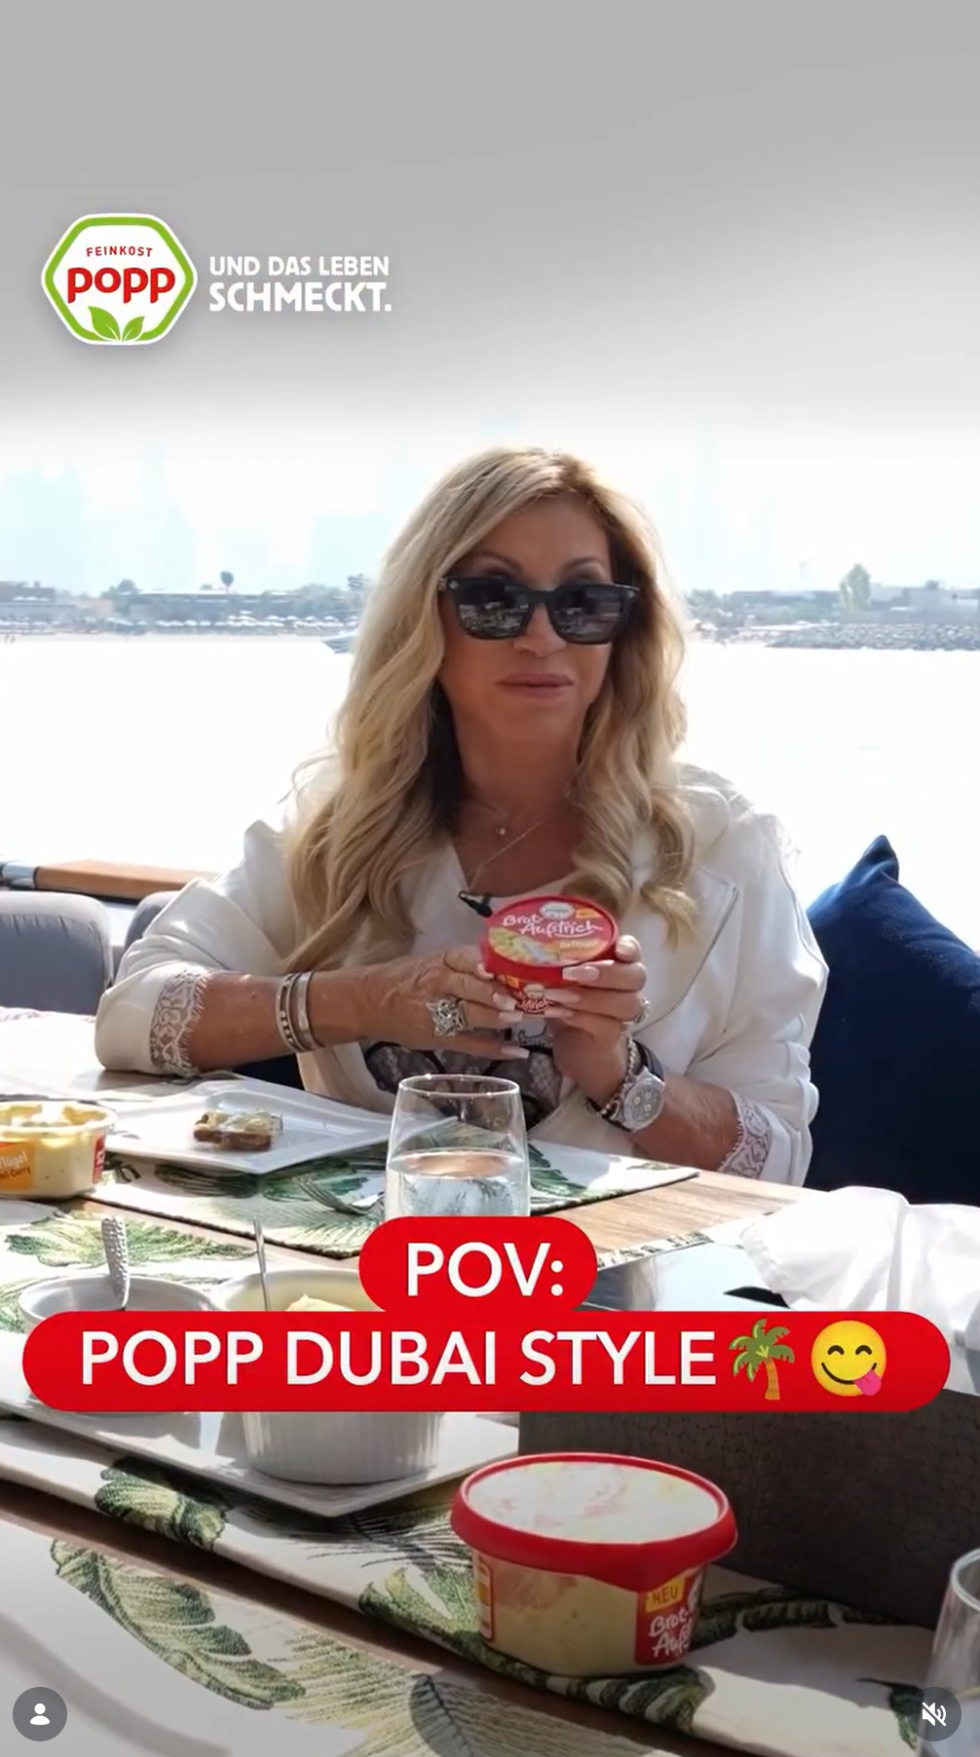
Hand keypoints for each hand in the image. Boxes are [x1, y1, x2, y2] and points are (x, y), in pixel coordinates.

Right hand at [352, 945, 528, 1057]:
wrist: (371, 1002)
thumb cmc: (409, 978)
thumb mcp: (434, 961)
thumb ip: (467, 964)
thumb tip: (511, 967)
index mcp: (440, 962)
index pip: (463, 958)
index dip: (480, 964)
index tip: (497, 969)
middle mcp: (439, 985)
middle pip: (468, 988)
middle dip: (493, 994)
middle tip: (516, 1000)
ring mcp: (439, 1013)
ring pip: (469, 1014)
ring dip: (495, 1018)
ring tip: (517, 1019)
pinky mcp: (440, 1038)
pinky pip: (470, 1043)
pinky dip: (494, 1048)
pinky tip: (517, 1051)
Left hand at [544, 935, 647, 1105]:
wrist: (579, 1048)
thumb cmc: (570, 1004)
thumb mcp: (562, 979)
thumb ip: (557, 962)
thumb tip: (524, 943)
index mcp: (618, 965)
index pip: (633, 951)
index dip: (629, 948)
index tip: (617, 949)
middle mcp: (628, 988)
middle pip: (635, 976)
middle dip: (606, 972)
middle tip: (571, 973)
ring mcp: (624, 1014)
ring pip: (623, 1002)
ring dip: (588, 997)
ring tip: (556, 994)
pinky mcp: (612, 1035)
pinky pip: (605, 1024)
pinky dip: (580, 1016)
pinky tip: (559, 1012)